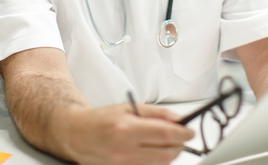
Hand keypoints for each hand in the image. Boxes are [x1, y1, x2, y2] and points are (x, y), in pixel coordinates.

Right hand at [63, 102, 194, 164]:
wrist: (78, 135)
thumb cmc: (102, 120)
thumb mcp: (129, 108)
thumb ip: (156, 113)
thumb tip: (178, 119)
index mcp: (126, 129)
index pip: (164, 134)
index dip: (182, 134)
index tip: (189, 131)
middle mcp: (124, 151)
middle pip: (165, 154)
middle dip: (178, 145)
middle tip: (181, 137)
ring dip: (168, 154)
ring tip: (166, 143)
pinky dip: (156, 162)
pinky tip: (153, 152)